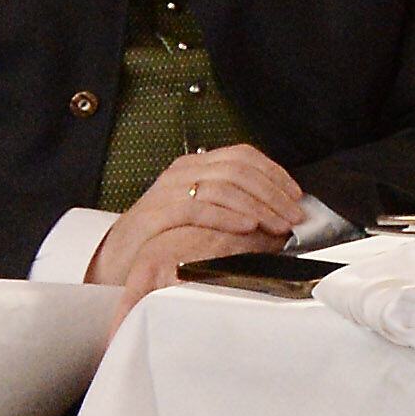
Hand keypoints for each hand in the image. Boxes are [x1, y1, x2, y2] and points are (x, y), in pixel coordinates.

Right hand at [86, 142, 301, 289]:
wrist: (117, 258)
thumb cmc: (165, 237)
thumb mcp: (202, 212)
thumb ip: (232, 203)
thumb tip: (279, 209)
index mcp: (196, 165)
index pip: (244, 156)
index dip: (275, 174)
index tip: (297, 196)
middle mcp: (183, 171)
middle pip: (239, 171)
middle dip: (273, 194)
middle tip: (294, 217)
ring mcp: (168, 190)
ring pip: (224, 187)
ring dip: (258, 207)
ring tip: (278, 226)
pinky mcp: (156, 214)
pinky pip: (198, 208)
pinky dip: (228, 217)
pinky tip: (248, 228)